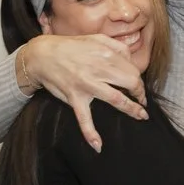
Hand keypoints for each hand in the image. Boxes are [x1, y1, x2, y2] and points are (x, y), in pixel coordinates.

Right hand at [18, 33, 146, 150]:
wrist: (42, 55)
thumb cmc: (69, 47)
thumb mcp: (95, 38)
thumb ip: (115, 46)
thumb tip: (130, 59)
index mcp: (105, 54)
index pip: (132, 69)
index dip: (138, 79)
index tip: (138, 85)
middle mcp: (99, 69)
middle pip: (130, 83)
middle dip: (140, 93)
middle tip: (141, 99)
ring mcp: (87, 85)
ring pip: (116, 99)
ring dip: (132, 109)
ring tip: (141, 116)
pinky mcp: (75, 98)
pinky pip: (84, 118)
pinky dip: (90, 133)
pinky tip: (98, 146)